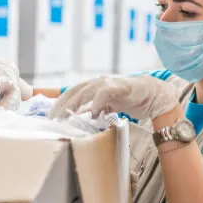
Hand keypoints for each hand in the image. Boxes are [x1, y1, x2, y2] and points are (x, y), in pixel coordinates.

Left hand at [48, 74, 178, 120]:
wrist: (153, 95)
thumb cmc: (128, 101)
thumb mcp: (105, 107)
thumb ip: (92, 111)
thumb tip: (78, 120)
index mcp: (91, 87)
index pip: (69, 94)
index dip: (58, 104)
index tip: (49, 118)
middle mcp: (96, 82)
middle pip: (72, 92)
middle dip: (61, 106)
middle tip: (53, 120)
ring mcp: (107, 82)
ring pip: (84, 92)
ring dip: (74, 105)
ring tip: (66, 117)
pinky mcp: (119, 86)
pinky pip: (103, 93)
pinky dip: (97, 103)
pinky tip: (94, 114)